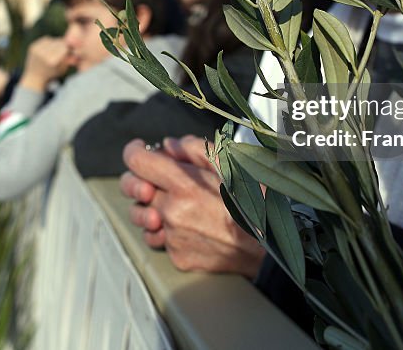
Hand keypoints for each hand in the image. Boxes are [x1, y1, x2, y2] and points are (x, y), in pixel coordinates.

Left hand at [18, 37, 71, 91]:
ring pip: (53, 40)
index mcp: (52, 61)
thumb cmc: (52, 73)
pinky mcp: (32, 46)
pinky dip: (49, 43)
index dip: (69, 48)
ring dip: (56, 43)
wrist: (34, 76)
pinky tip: (49, 49)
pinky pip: (46, 40)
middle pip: (59, 43)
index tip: (70, 51)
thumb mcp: (63, 68)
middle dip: (63, 45)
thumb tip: (76, 49)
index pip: (65, 48)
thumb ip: (70, 59)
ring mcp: (37, 50)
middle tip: (64, 50)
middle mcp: (43, 55)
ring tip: (56, 51)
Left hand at [121, 136, 265, 278]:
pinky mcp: (177, 257)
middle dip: (139, 178)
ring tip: (166, 203)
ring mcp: (173, 237)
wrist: (269, 249)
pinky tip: (180, 224)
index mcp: (185, 185)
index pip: (137, 161)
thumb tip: (169, 146)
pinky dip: (165, 229)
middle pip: (134, 188)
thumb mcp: (232, 164)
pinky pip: (159, 238)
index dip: (135, 150)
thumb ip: (195, 149)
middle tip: (150, 179)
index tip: (141, 148)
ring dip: (149, 206)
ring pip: (142, 216)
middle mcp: (172, 212)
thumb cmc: (255, 203)